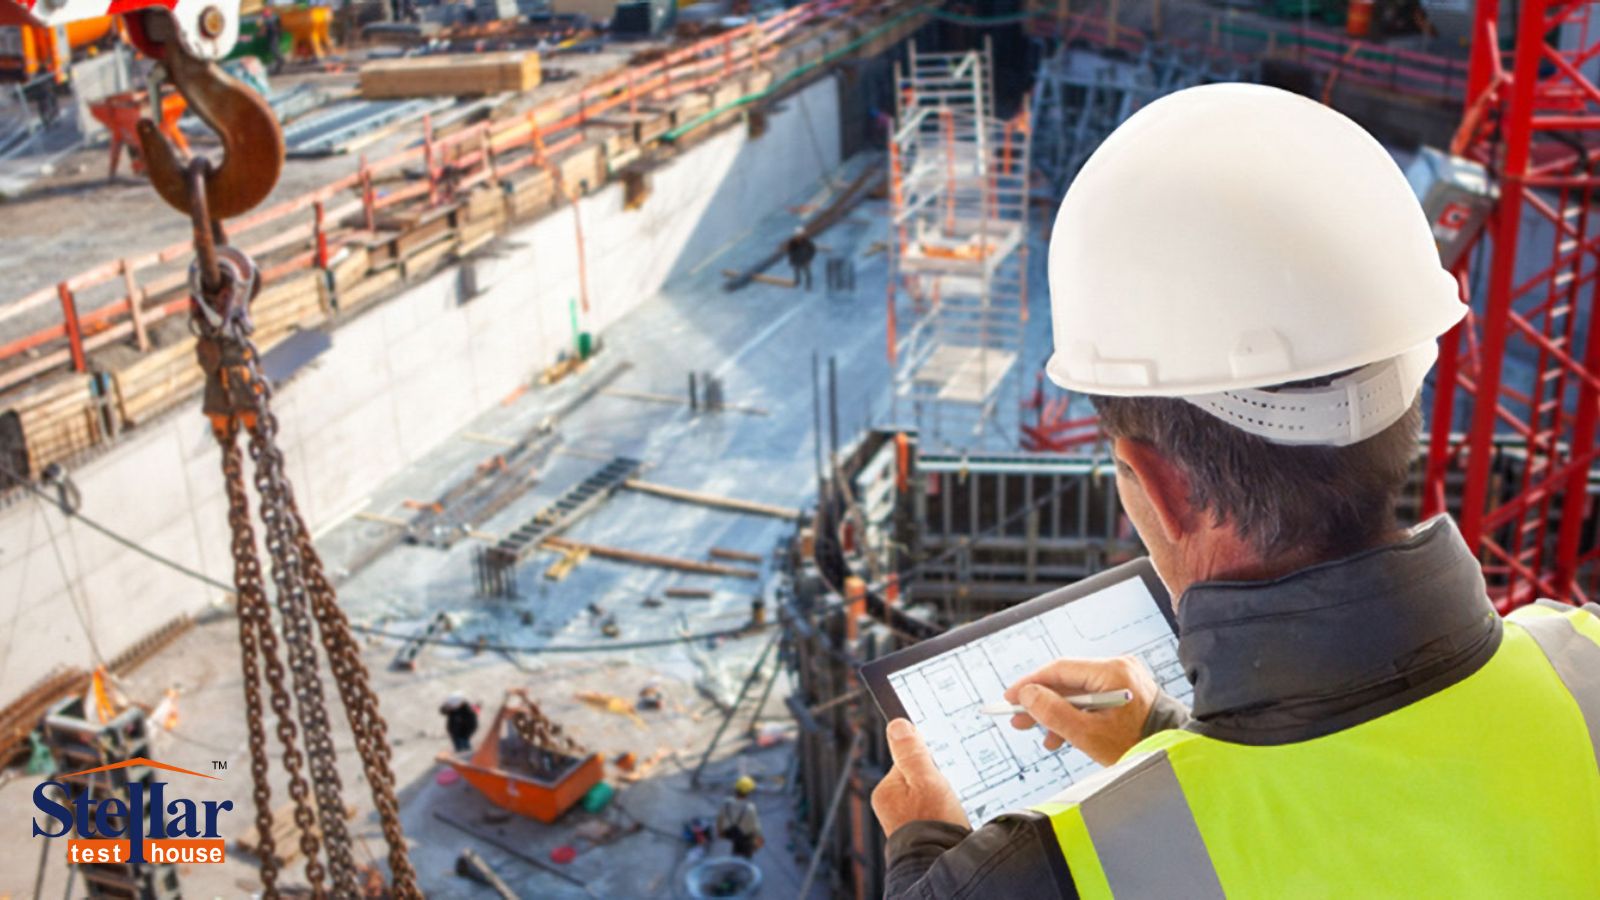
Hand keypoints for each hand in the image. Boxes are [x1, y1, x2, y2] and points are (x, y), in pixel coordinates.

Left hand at [870, 719, 969, 837]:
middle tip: (945, 795)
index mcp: (886, 791)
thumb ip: (912, 752)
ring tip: (948, 811)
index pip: (907, 761)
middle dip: (936, 782)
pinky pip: (933, 812)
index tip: (938, 768)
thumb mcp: (926, 779)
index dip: (927, 762)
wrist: (941, 866)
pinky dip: (944, 813)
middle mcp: (890, 806)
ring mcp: (903, 822)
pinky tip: (950, 821)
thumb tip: (896, 725)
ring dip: (942, 799)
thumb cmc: (932, 824)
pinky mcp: (918, 833)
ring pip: (928, 795)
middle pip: (919, 777)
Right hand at [1003, 656, 1159, 765]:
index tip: (1010, 698)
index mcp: (1113, 672)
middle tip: (1019, 720)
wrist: (1173, 756)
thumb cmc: (1138, 746)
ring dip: (1058, 712)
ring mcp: (1125, 678)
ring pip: (1079, 692)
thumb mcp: (1087, 734)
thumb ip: (1053, 713)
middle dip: (1042, 702)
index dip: (1030, 684)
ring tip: (1041, 735)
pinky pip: (1093, 698)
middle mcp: (1119, 668)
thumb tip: (1026, 695)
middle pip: (1068, 681)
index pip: (1060, 670)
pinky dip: (1076, 714)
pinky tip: (1063, 735)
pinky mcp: (1127, 691)